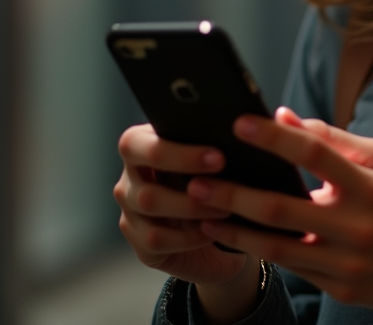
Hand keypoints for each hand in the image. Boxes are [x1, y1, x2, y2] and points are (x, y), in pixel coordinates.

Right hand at [114, 124, 249, 285]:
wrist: (222, 236)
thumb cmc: (219, 185)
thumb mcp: (215, 162)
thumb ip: (215, 142)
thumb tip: (242, 130)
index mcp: (143, 146)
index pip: (139, 140)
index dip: (176, 148)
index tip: (219, 155)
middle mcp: (130, 177)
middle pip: (144, 167)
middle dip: (184, 165)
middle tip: (223, 169)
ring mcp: (130, 212)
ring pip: (149, 202)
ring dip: (192, 204)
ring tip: (226, 206)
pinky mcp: (140, 243)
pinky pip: (157, 238)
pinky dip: (189, 236)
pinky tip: (213, 231)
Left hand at [187, 109, 372, 324]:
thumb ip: (335, 139)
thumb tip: (285, 116)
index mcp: (370, 185)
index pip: (315, 154)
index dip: (275, 137)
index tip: (239, 123)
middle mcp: (358, 225)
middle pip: (283, 207)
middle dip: (234, 193)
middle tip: (197, 180)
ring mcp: (348, 262)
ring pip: (278, 247)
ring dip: (235, 230)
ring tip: (202, 215)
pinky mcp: (341, 288)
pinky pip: (292, 268)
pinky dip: (260, 252)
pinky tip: (234, 237)